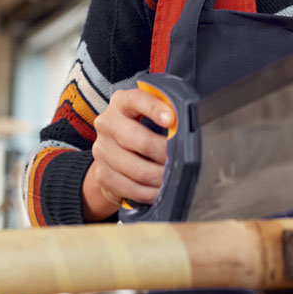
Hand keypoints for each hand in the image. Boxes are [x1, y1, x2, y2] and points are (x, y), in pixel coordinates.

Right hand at [81, 87, 173, 221]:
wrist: (111, 155)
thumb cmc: (139, 130)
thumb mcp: (149, 115)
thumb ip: (166, 114)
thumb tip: (190, 123)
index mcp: (121, 103)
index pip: (136, 100)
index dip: (154, 109)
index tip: (172, 120)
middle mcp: (107, 124)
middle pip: (139, 140)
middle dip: (165, 153)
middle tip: (181, 160)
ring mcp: (102, 150)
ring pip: (137, 170)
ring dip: (160, 177)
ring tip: (174, 178)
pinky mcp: (102, 174)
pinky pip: (131, 188)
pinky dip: (150, 193)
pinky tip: (161, 191)